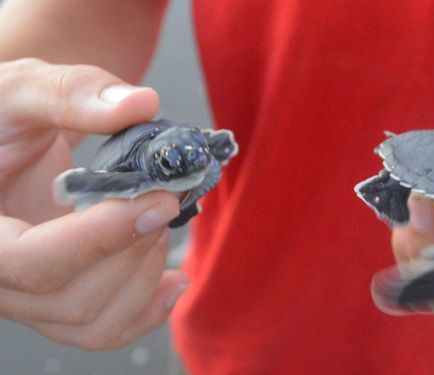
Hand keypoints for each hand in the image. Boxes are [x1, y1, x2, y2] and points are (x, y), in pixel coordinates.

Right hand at [0, 58, 186, 349]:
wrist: (6, 143)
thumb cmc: (3, 117)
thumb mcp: (21, 90)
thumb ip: (72, 94)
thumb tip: (141, 104)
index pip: (28, 260)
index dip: (99, 237)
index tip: (158, 200)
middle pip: (71, 298)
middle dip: (134, 249)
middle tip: (166, 199)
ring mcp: (27, 296)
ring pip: (94, 323)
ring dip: (145, 275)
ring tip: (161, 224)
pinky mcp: (58, 301)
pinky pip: (103, 330)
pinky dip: (149, 309)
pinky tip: (174, 278)